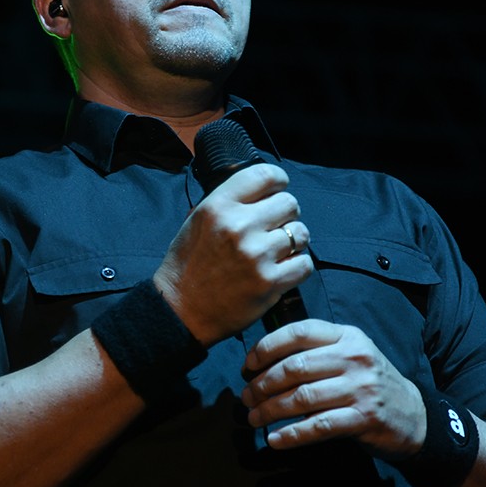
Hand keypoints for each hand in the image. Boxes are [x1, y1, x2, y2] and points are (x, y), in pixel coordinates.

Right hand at [153, 163, 311, 345]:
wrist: (180, 311)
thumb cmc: (187, 265)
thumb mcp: (197, 220)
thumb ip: (228, 201)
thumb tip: (261, 188)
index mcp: (219, 206)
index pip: (266, 175)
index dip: (278, 181)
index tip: (278, 189)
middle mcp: (239, 226)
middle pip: (289, 203)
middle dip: (286, 214)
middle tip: (274, 227)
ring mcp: (257, 255)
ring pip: (300, 233)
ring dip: (293, 241)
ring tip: (277, 250)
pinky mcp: (270, 282)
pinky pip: (305, 263)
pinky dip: (297, 266)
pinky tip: (282, 269)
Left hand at [240, 319, 425, 458]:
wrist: (414, 415)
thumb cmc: (369, 383)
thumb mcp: (350, 354)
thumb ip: (316, 350)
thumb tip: (263, 358)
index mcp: (347, 336)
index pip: (300, 332)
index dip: (267, 347)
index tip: (248, 365)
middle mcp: (354, 358)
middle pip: (296, 367)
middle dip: (263, 384)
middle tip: (246, 397)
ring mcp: (361, 388)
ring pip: (302, 398)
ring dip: (271, 410)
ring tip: (254, 418)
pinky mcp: (364, 418)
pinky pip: (318, 426)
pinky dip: (291, 434)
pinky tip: (274, 440)